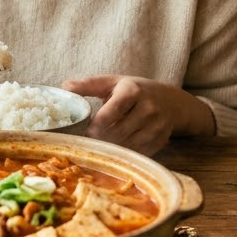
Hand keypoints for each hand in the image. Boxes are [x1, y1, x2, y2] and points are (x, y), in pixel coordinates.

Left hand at [62, 75, 214, 155]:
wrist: (171, 101)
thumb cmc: (135, 90)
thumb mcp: (113, 82)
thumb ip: (89, 85)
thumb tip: (64, 87)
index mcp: (132, 91)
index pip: (109, 113)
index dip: (94, 126)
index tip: (83, 132)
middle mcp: (148, 109)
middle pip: (118, 132)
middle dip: (101, 140)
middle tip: (88, 143)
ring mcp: (156, 126)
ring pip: (127, 146)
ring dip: (111, 149)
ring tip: (100, 147)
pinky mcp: (160, 140)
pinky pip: (138, 153)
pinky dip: (125, 154)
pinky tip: (116, 150)